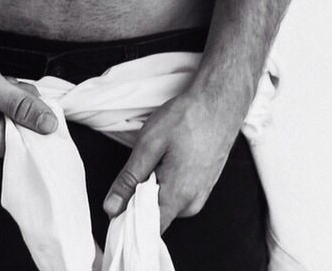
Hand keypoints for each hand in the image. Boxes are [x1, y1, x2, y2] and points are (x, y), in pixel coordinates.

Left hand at [103, 92, 239, 232]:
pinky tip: (168, 159)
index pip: (146, 229)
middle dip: (139, 199)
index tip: (114, 204)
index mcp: (177, 198)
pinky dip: (167, 183)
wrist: (220, 102)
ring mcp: (200, 196)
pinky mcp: (204, 186)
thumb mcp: (149, 144)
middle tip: (137, 168)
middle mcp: (191, 204)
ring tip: (156, 158)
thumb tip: (111, 208)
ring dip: (154, 188)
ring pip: (166, 204)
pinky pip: (178, 195)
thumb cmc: (187, 118)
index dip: (126, 219)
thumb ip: (129, 179)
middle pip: (156, 217)